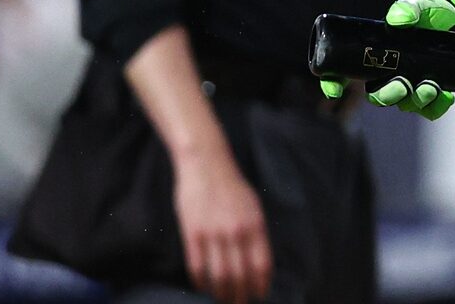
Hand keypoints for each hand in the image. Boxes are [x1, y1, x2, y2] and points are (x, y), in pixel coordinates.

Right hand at [172, 149, 271, 303]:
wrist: (206, 165)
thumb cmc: (232, 186)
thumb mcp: (254, 206)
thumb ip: (257, 232)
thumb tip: (259, 261)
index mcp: (255, 225)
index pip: (262, 264)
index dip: (261, 284)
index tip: (260, 295)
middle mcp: (236, 231)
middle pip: (240, 275)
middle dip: (240, 295)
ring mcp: (213, 233)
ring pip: (219, 275)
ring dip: (221, 293)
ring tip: (222, 300)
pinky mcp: (192, 233)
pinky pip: (197, 266)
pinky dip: (200, 281)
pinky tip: (202, 287)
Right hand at [319, 0, 454, 119]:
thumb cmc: (427, 14)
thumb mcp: (416, 5)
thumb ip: (406, 9)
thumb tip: (399, 21)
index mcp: (374, 56)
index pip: (343, 75)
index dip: (333, 84)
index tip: (335, 89)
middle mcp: (389, 76)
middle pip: (377, 96)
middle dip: (386, 95)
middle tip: (400, 85)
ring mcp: (411, 86)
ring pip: (405, 105)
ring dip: (415, 100)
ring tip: (428, 87)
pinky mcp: (433, 93)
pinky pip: (431, 110)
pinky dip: (437, 106)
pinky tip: (445, 95)